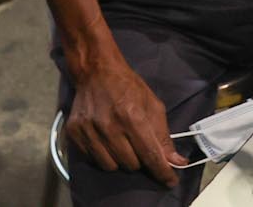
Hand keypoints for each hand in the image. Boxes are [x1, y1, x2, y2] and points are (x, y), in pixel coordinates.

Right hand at [65, 53, 183, 187]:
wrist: (96, 71)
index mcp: (132, 116)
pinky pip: (93, 160)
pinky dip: (103, 155)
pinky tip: (106, 141)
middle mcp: (109, 125)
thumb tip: (177, 162)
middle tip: (138, 146)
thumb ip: (163, 136)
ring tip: (121, 143)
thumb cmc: (128, 86)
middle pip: (130, 164)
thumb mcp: (152, 105)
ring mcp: (89, 130)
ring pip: (111, 166)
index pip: (149, 155)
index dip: (162, 171)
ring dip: (120, 160)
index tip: (170, 180)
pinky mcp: (75, 133)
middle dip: (139, 160)